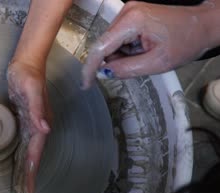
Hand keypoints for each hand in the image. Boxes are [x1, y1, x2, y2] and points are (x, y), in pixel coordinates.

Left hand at [7, 60, 50, 192]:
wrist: (27, 63)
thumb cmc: (28, 75)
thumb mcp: (31, 90)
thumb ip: (38, 110)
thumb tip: (45, 130)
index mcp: (39, 123)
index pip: (35, 152)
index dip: (32, 171)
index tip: (30, 188)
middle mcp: (38, 126)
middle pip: (33, 155)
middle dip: (30, 175)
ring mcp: (31, 123)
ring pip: (29, 150)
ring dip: (26, 167)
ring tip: (22, 183)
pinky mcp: (24, 119)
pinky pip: (23, 141)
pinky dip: (22, 153)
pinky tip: (18, 160)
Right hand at [81, 1, 211, 88]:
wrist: (203, 24)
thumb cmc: (186, 40)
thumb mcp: (157, 63)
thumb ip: (126, 69)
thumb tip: (103, 73)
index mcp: (132, 21)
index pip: (100, 47)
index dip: (90, 68)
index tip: (85, 84)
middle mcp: (126, 12)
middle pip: (105, 44)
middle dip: (114, 60)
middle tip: (137, 64)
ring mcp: (128, 11)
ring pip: (111, 42)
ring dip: (122, 54)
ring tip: (145, 54)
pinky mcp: (132, 15)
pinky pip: (119, 37)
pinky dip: (127, 48)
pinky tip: (143, 48)